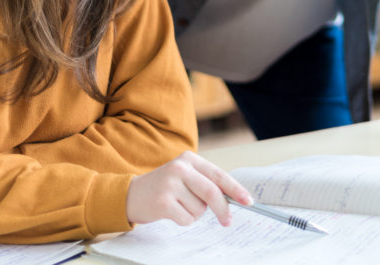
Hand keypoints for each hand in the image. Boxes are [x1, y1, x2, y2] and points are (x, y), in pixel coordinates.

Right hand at [126, 151, 252, 226]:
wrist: (131, 194)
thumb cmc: (165, 187)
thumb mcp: (185, 176)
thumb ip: (206, 182)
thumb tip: (233, 198)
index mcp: (189, 158)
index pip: (218, 174)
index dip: (235, 189)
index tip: (248, 200)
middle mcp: (180, 167)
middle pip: (211, 192)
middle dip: (222, 209)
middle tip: (227, 221)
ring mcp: (170, 183)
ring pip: (199, 209)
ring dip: (194, 213)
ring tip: (179, 205)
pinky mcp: (163, 201)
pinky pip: (187, 219)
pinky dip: (183, 220)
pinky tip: (171, 212)